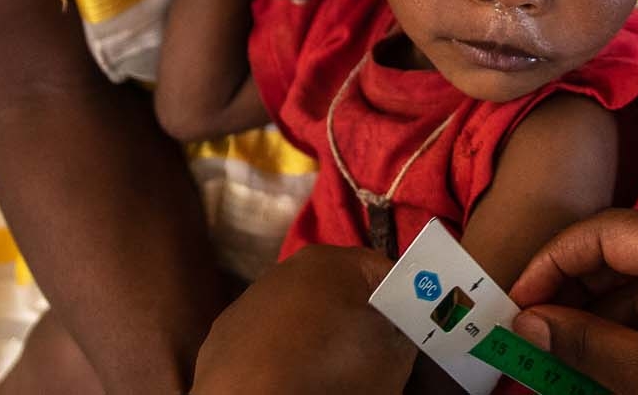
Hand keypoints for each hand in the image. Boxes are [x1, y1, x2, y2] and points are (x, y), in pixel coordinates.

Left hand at [192, 245, 414, 393]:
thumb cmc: (333, 369)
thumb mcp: (393, 355)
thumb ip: (404, 330)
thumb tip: (401, 325)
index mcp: (332, 261)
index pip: (387, 273)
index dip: (407, 305)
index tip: (412, 335)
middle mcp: (285, 269)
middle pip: (342, 291)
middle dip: (360, 319)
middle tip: (373, 354)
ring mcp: (250, 299)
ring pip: (302, 313)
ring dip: (318, 333)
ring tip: (329, 369)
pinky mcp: (225, 332)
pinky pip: (270, 338)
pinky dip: (283, 352)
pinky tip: (291, 376)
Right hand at [507, 210, 637, 393]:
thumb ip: (585, 345)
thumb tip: (529, 322)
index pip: (608, 232)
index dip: (553, 263)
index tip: (518, 300)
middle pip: (623, 258)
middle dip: (572, 298)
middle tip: (531, 333)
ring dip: (597, 326)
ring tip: (558, 363)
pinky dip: (632, 341)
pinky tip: (600, 372)